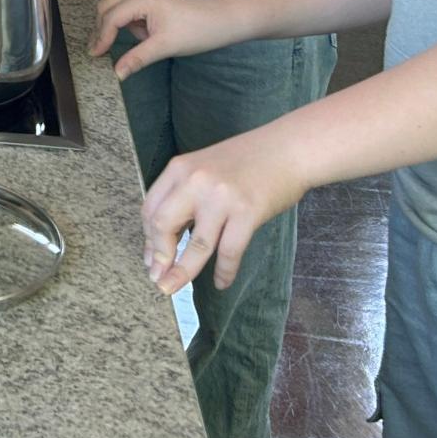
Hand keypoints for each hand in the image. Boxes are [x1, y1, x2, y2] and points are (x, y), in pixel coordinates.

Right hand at [90, 0, 237, 76]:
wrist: (220, 20)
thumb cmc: (195, 31)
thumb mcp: (164, 47)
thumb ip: (137, 58)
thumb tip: (117, 73)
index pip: (111, 18)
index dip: (101, 38)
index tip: (95, 56)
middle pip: (106, 6)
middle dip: (99, 28)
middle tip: (97, 51)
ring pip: (114, 5)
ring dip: (109, 23)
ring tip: (108, 45)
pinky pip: (126, 7)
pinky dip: (121, 21)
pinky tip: (131, 36)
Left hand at [141, 125, 308, 294]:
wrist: (288, 148)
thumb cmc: (247, 160)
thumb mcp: (204, 167)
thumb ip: (184, 195)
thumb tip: (166, 238)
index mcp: (180, 168)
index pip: (151, 208)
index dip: (148, 239)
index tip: (150, 259)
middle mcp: (196, 181)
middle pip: (163, 225)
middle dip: (158, 257)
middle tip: (157, 279)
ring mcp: (221, 198)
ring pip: (195, 245)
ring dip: (182, 272)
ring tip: (173, 288)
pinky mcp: (247, 213)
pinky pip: (229, 252)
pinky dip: (224, 272)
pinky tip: (222, 282)